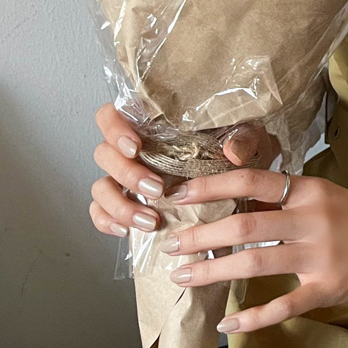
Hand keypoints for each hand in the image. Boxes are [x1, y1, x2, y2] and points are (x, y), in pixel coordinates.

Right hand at [89, 104, 277, 236]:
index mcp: (148, 123)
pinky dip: (109, 222)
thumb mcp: (247, 138)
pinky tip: (128, 231)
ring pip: (101, 187)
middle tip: (157, 189)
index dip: (114, 129)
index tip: (135, 147)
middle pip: (103, 154)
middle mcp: (130, 149)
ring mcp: (124, 178)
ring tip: (151, 221)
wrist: (242, 182)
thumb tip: (233, 151)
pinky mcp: (125, 203)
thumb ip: (242, 138)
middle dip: (126, 174)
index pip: (110, 115)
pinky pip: (101, 213)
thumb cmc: (236, 149)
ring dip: (120, 205)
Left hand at [161, 168, 347, 332]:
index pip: (251, 179)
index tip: (177, 194)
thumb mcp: (322, 194)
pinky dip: (252, 317)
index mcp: (307, 190)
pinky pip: (283, 305)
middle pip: (244, 223)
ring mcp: (320, 256)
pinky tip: (226, 324)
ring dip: (213, 270)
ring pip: (255, 261)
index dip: (210, 186)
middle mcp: (311, 219)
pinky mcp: (329, 288)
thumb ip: (281, 197)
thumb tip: (229, 196)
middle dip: (200, 235)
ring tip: (183, 277)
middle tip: (170, 245)